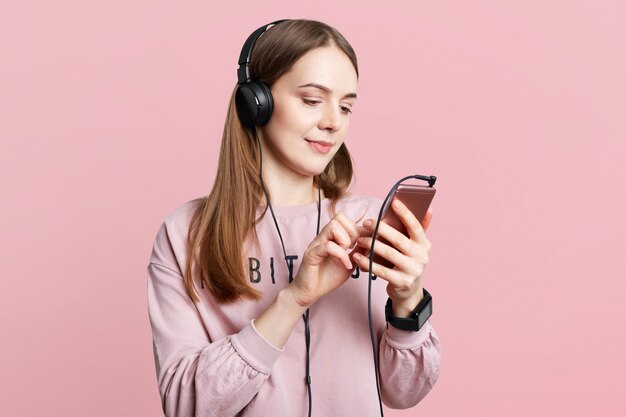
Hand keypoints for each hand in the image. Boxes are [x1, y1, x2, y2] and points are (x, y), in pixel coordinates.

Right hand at [286, 212, 359, 307]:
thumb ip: (359, 251)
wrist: (310, 293)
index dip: (358, 229)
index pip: (345, 219)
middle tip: (354, 249)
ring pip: (333, 227)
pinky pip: (328, 246)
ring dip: (345, 241)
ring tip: (348, 255)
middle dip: (352, 232)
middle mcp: (323, 237)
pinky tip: (346, 265)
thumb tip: (373, 240)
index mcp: (331, 237)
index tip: (362, 244)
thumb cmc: (328, 277)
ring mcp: (316, 244)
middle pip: (339, 218)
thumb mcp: (350, 262)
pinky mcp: (312, 254)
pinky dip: (341, 255)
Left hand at [352, 200, 432, 316]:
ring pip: (389, 254)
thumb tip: (429, 208)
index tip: (394, 201)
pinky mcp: (402, 282)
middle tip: (366, 222)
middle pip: (399, 239)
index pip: (415, 226)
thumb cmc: (408, 262)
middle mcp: (421, 257)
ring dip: (371, 245)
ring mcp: (412, 270)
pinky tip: (357, 256)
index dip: (405, 213)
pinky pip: (381, 270)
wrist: (409, 291)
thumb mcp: (417, 247)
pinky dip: (367, 263)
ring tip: (359, 239)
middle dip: (381, 229)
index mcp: (424, 245)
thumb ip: (420, 228)